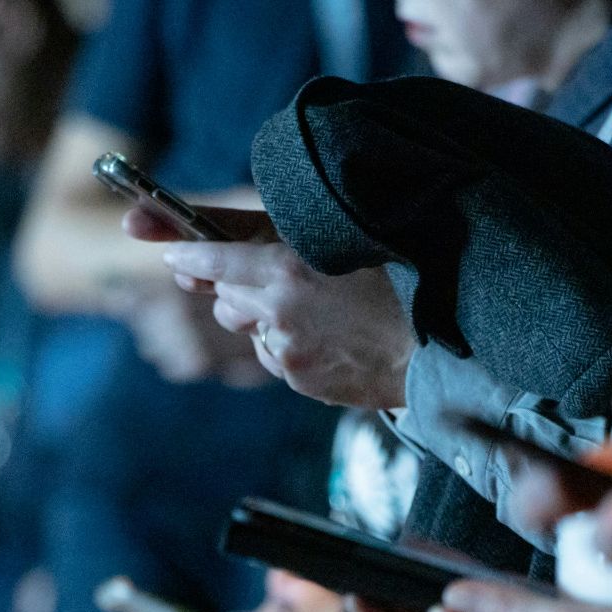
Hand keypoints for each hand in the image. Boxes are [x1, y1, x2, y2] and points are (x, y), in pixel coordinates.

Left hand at [126, 206, 416, 407]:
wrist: (439, 350)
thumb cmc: (401, 279)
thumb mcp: (342, 237)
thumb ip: (278, 231)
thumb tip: (225, 236)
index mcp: (288, 267)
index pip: (212, 256)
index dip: (186, 251)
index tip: (171, 251)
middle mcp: (279, 311)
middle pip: (224, 293)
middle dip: (231, 280)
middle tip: (262, 271)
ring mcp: (287, 351)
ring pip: (247, 326)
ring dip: (260, 313)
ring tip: (310, 304)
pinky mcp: (300, 380)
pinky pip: (274, 354)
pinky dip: (288, 342)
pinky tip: (327, 334)